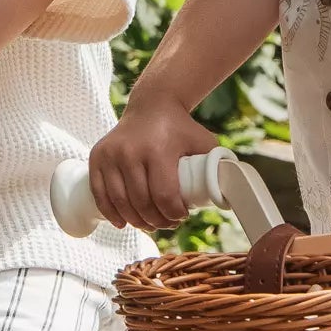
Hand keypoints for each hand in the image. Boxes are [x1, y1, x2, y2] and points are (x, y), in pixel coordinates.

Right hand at [88, 97, 216, 230]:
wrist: (152, 105)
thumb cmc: (181, 128)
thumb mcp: (204, 142)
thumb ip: (217, 165)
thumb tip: (233, 194)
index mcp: (158, 150)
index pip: (164, 196)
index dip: (173, 215)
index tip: (181, 216)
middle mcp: (130, 152)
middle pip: (141, 203)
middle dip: (156, 222)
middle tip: (167, 224)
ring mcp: (111, 154)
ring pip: (120, 202)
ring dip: (135, 221)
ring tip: (149, 224)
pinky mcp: (97, 156)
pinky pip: (99, 193)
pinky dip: (110, 212)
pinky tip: (122, 222)